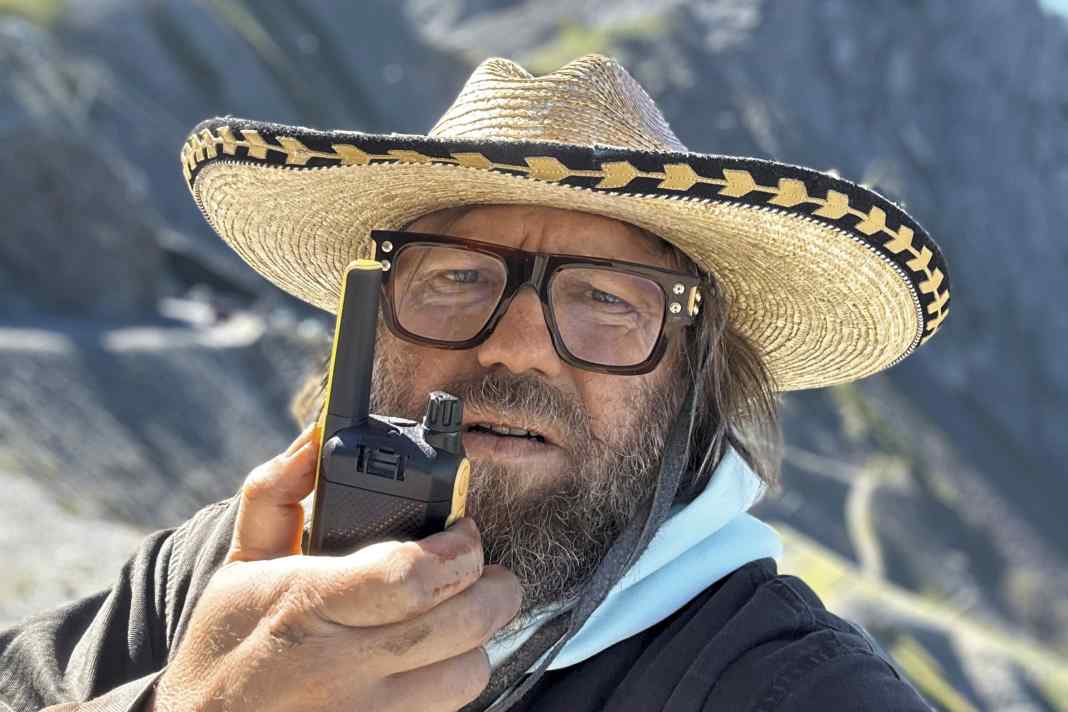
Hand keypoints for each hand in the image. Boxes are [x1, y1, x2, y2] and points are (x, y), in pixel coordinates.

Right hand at [147, 425, 520, 711]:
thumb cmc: (224, 646)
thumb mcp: (239, 563)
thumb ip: (275, 496)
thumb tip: (312, 442)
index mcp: (308, 606)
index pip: (413, 576)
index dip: (459, 548)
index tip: (462, 532)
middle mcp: (342, 667)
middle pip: (464, 623)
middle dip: (496, 587)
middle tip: (484, 571)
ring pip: (469, 673)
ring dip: (476, 639)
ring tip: (456, 616)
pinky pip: (449, 711)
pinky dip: (451, 680)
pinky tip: (430, 660)